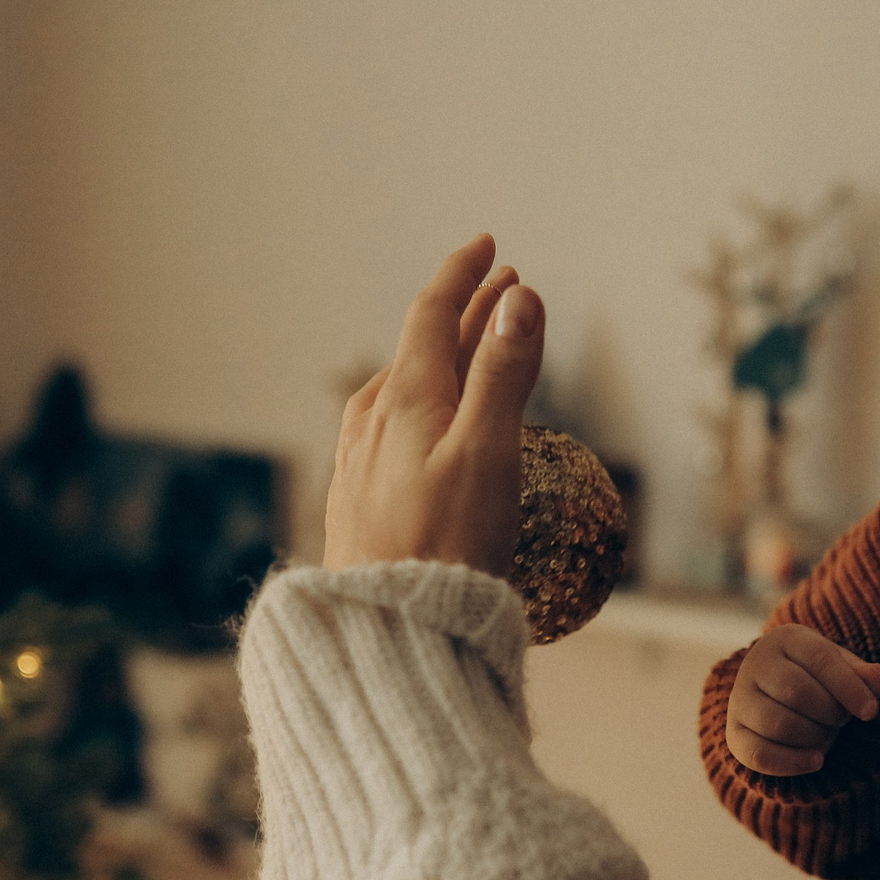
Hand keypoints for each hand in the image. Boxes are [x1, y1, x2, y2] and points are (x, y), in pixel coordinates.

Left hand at [323, 235, 543, 575]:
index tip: (489, 247)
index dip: (463, 276)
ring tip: (470, 349)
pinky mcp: (361, 505)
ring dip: (445, 360)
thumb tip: (517, 296)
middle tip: (499, 287)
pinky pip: (394, 432)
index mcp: (405, 400)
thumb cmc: (447, 546)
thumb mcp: (489, 451)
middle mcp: (374, 423)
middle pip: (422, 350)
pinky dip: (427, 405)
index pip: (432, 314)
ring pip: (405, 391)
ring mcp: (361, 465)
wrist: (388, 632)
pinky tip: (426, 433)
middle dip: (465, 313)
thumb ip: (504, 372)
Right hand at [725, 624, 879, 776]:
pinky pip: (760, 755)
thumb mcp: (843, 670)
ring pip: (778, 724)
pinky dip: (793, 762)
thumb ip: (863, 675)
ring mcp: (739, 699)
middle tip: (840, 720)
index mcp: (785, 639)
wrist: (778, 696)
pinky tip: (816, 760)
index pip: (820, 659)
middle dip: (830, 713)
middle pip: (797, 692)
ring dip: (815, 737)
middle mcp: (754, 664)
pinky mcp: (734, 733)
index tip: (872, 712)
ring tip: (826, 734)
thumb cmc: (819, 680)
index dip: (849, 687)